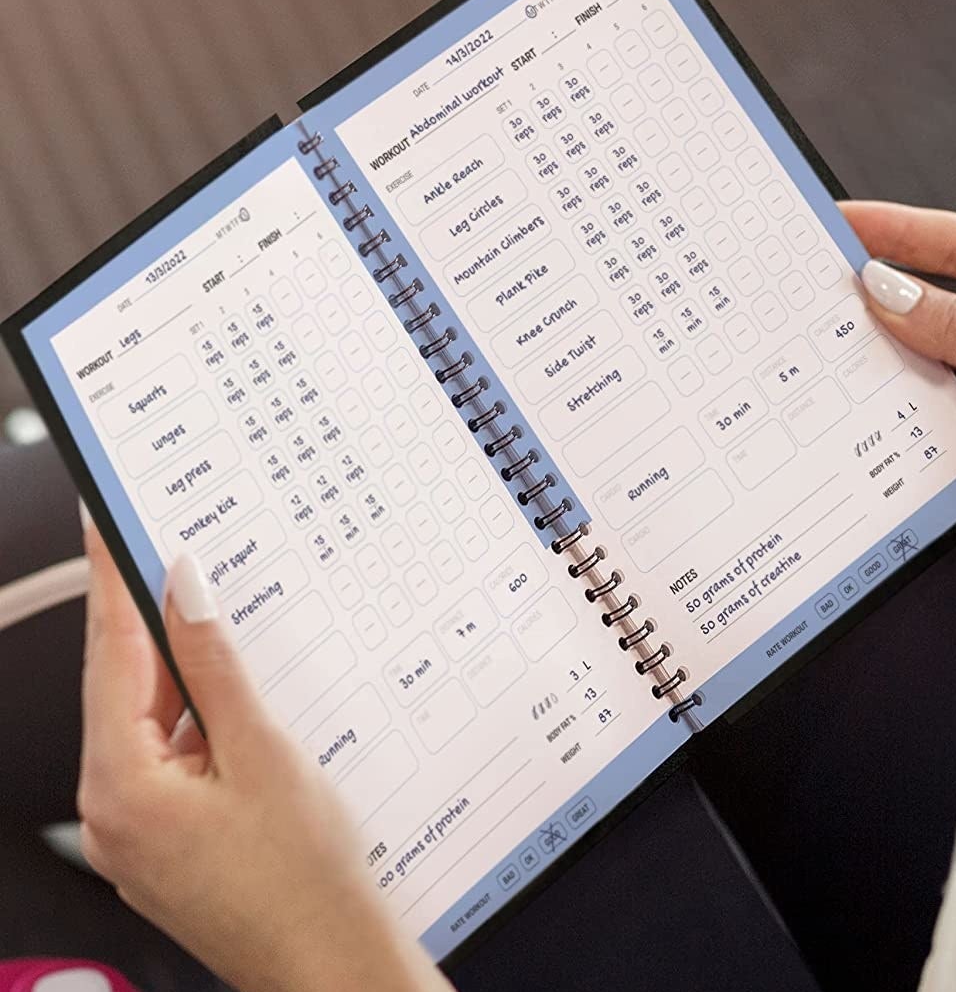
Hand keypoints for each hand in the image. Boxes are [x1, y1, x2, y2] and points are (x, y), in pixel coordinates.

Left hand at [78, 517, 449, 991]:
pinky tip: (224, 692)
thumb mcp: (261, 751)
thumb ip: (214, 664)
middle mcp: (111, 812)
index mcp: (121, 788)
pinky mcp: (164, 839)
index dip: (112, 580)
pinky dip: (190, 717)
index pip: (110, 656)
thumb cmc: (303, 879)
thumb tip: (182, 590)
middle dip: (144, 620)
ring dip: (176, 671)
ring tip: (206, 616)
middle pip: (121, 688)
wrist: (331, 963)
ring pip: (145, 723)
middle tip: (160, 551)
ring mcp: (135, 831)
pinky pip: (165, 757)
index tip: (105, 526)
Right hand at [843, 199, 955, 538]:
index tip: (836, 223)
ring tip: (820, 382)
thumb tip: (891, 290)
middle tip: (806, 303)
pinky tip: (863, 458)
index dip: (897, 227)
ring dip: (874, 386)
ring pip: (918, 385)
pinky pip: (924, 451)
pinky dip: (894, 456)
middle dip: (867, 304)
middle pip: (927, 312)